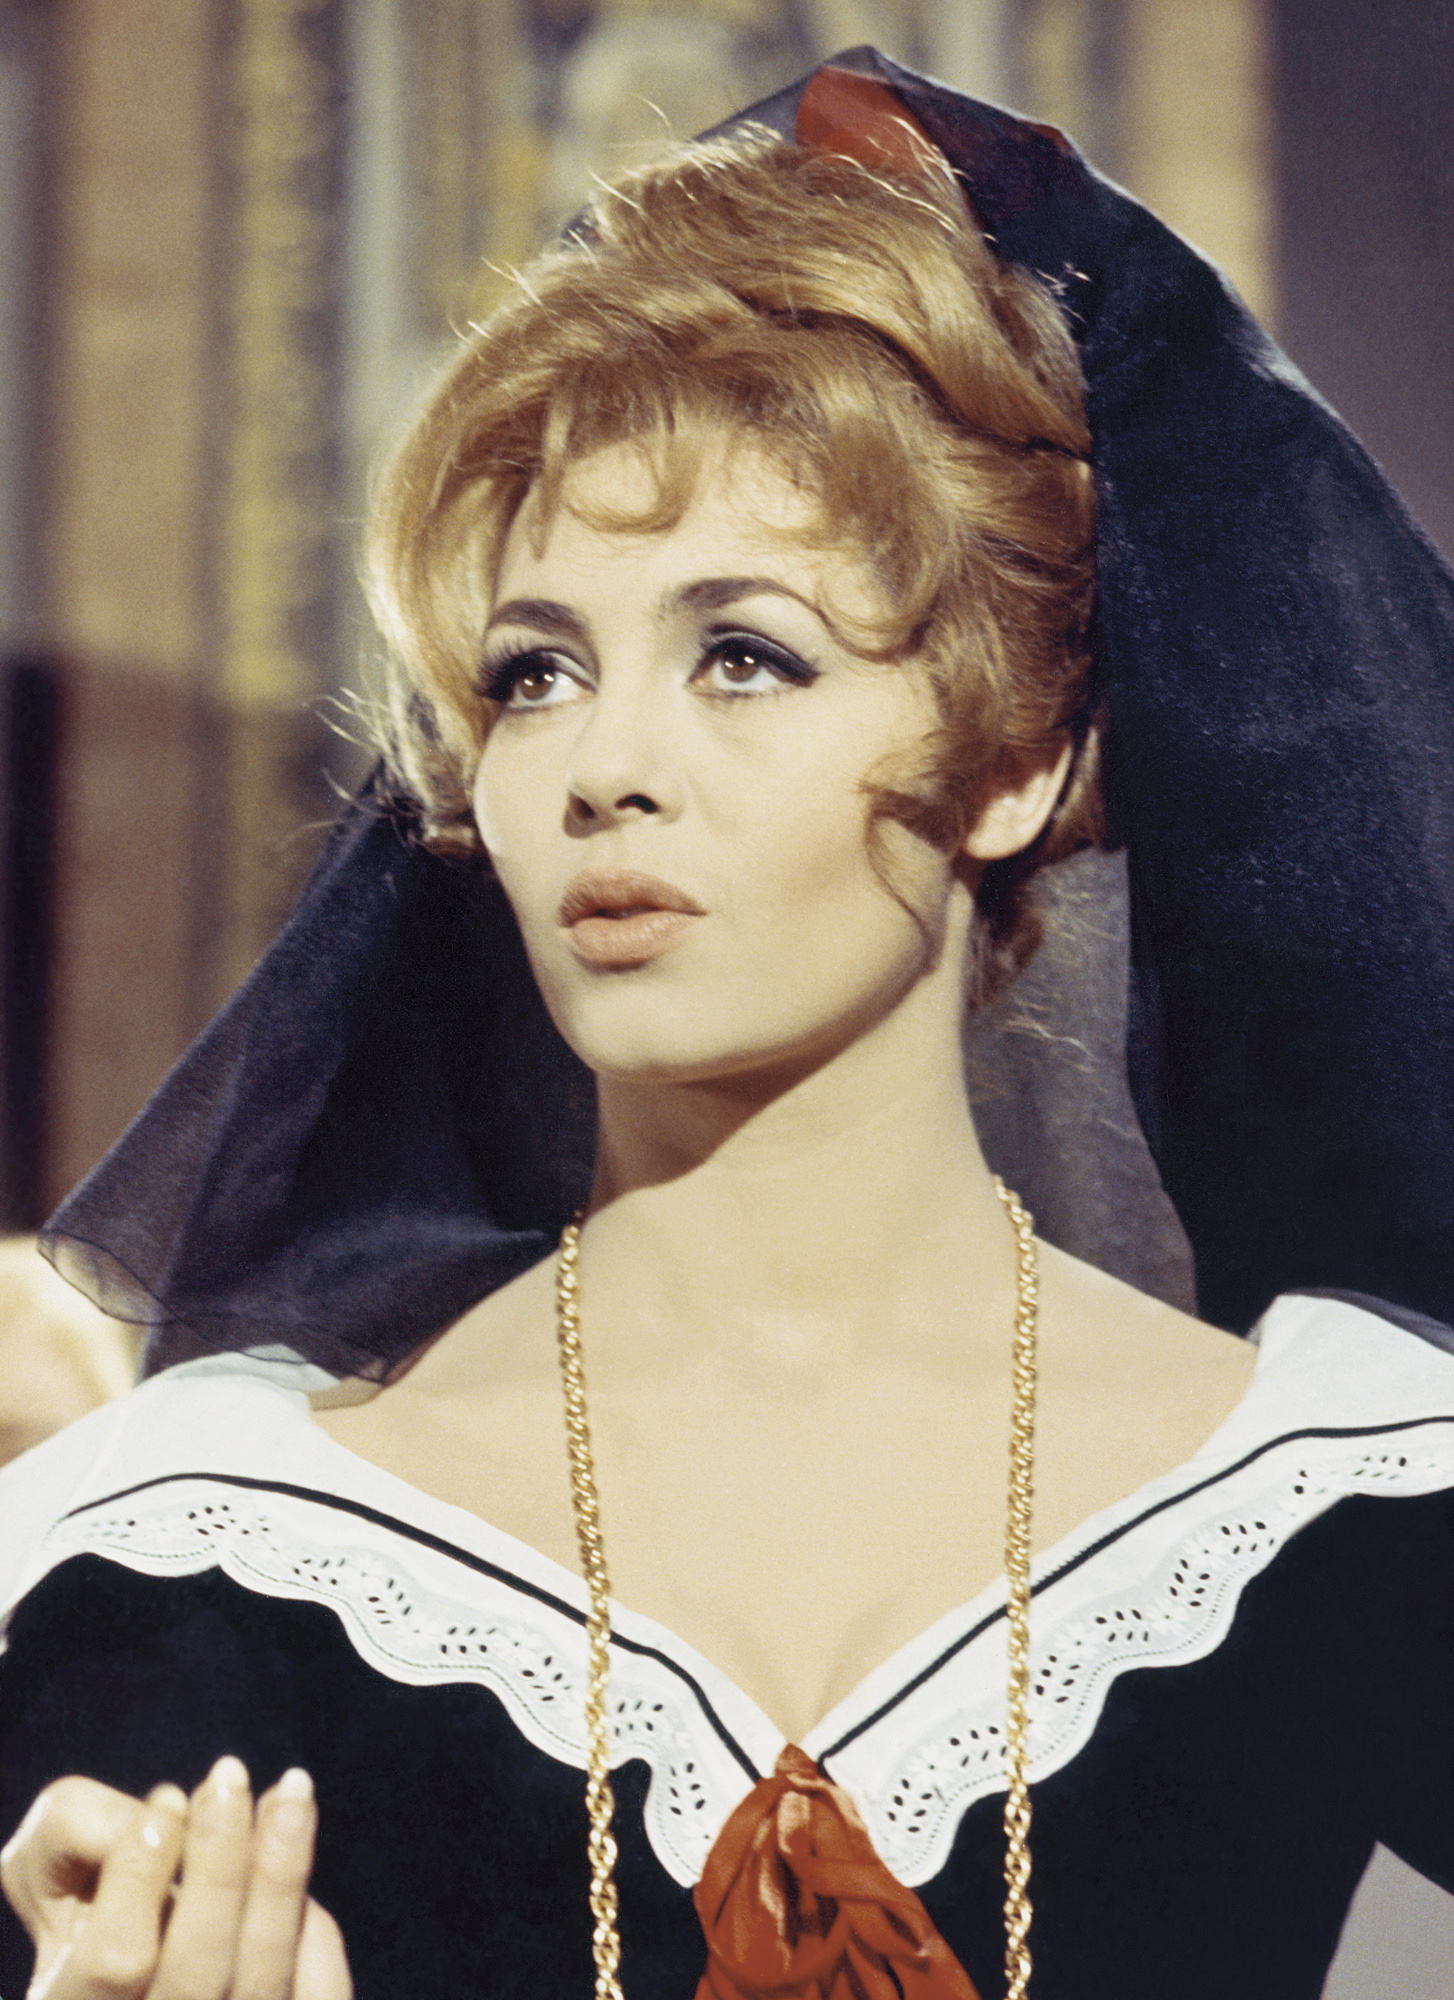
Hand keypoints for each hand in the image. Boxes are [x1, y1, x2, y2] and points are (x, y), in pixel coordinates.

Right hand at [0, 1760, 351, 1998]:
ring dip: (281, 1872)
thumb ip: (76, 1828)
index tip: (167, 1797)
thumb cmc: (90, 1893)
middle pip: (196, 1974)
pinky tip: (293, 1848)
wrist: (140, 1954)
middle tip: (229, 1774)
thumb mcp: (52, 1861)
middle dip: (220, 1866)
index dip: (141, 1874)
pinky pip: (317, 1990)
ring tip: (293, 1786)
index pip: (116, 1960)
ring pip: (263, 1979)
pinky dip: (310, 1921)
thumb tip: (170, 1810)